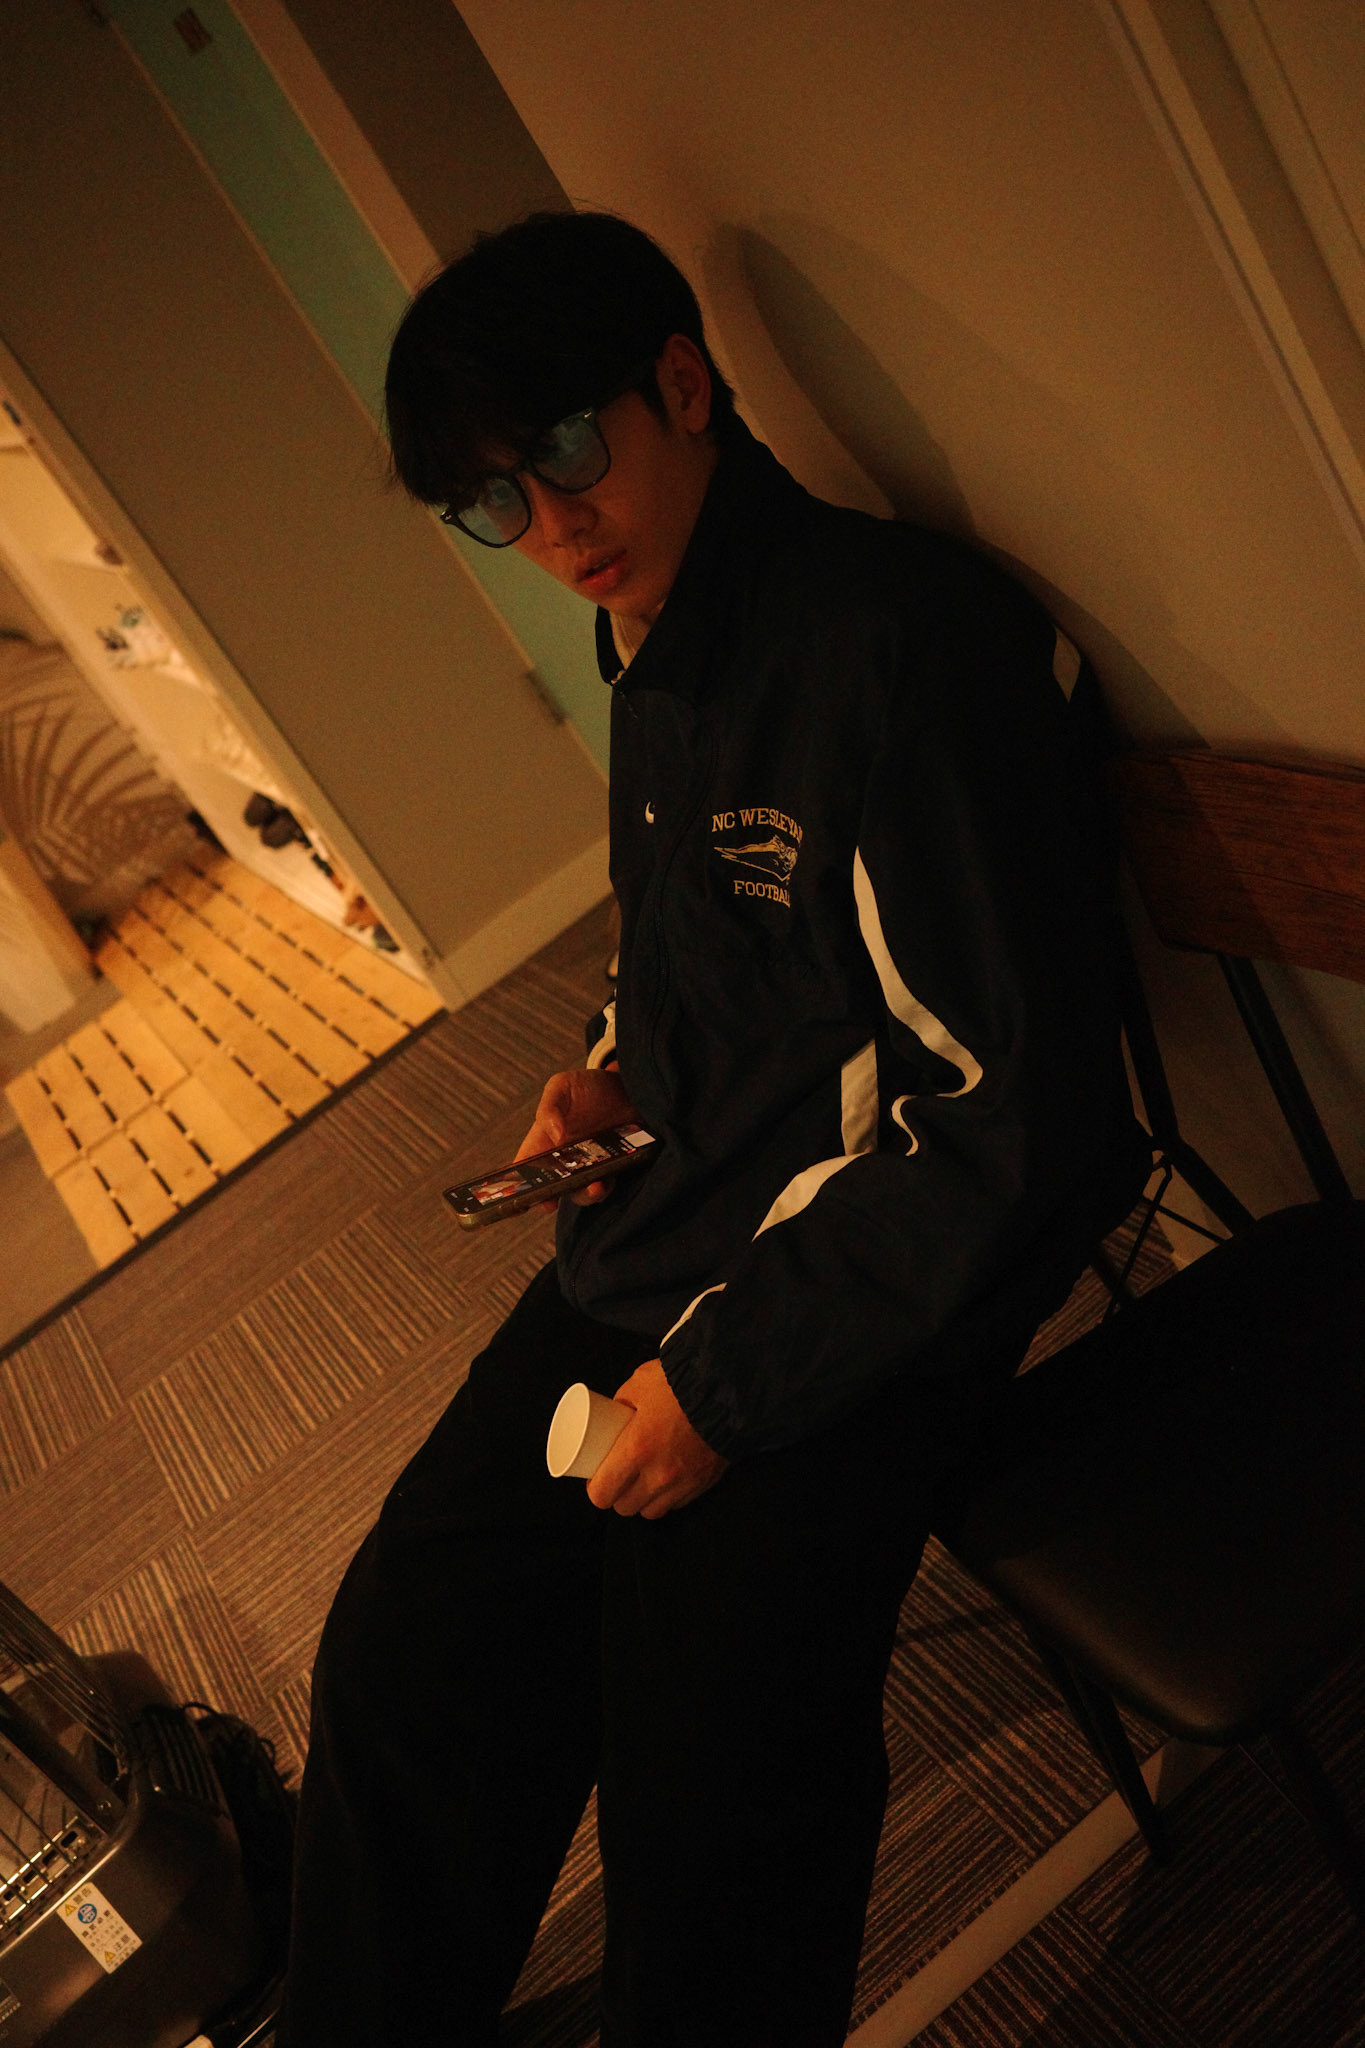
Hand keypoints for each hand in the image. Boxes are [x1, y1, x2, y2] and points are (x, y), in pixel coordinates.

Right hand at [516, 1067, 637, 1207]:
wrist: (626, 1085)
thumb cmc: (587, 1086)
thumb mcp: (562, 1086)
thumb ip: (550, 1108)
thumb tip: (554, 1135)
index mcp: (542, 1143)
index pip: (523, 1172)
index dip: (517, 1191)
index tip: (518, 1202)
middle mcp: (563, 1161)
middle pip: (552, 1190)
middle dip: (552, 1198)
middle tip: (552, 1199)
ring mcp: (589, 1168)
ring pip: (582, 1192)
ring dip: (586, 1193)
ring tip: (595, 1185)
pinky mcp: (614, 1169)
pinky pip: (609, 1185)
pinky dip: (609, 1185)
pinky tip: (613, 1175)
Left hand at [587, 1360, 728, 1518]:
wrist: (729, 1388)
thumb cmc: (680, 1383)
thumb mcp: (640, 1383)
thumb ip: (623, 1402)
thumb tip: (614, 1415)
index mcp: (635, 1450)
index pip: (602, 1493)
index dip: (596, 1489)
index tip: (597, 1478)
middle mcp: (658, 1475)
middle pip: (625, 1507)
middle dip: (618, 1495)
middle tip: (619, 1478)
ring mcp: (683, 1483)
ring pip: (651, 1511)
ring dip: (643, 1500)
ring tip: (643, 1482)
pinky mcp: (703, 1484)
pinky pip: (677, 1504)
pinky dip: (668, 1496)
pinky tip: (667, 1480)